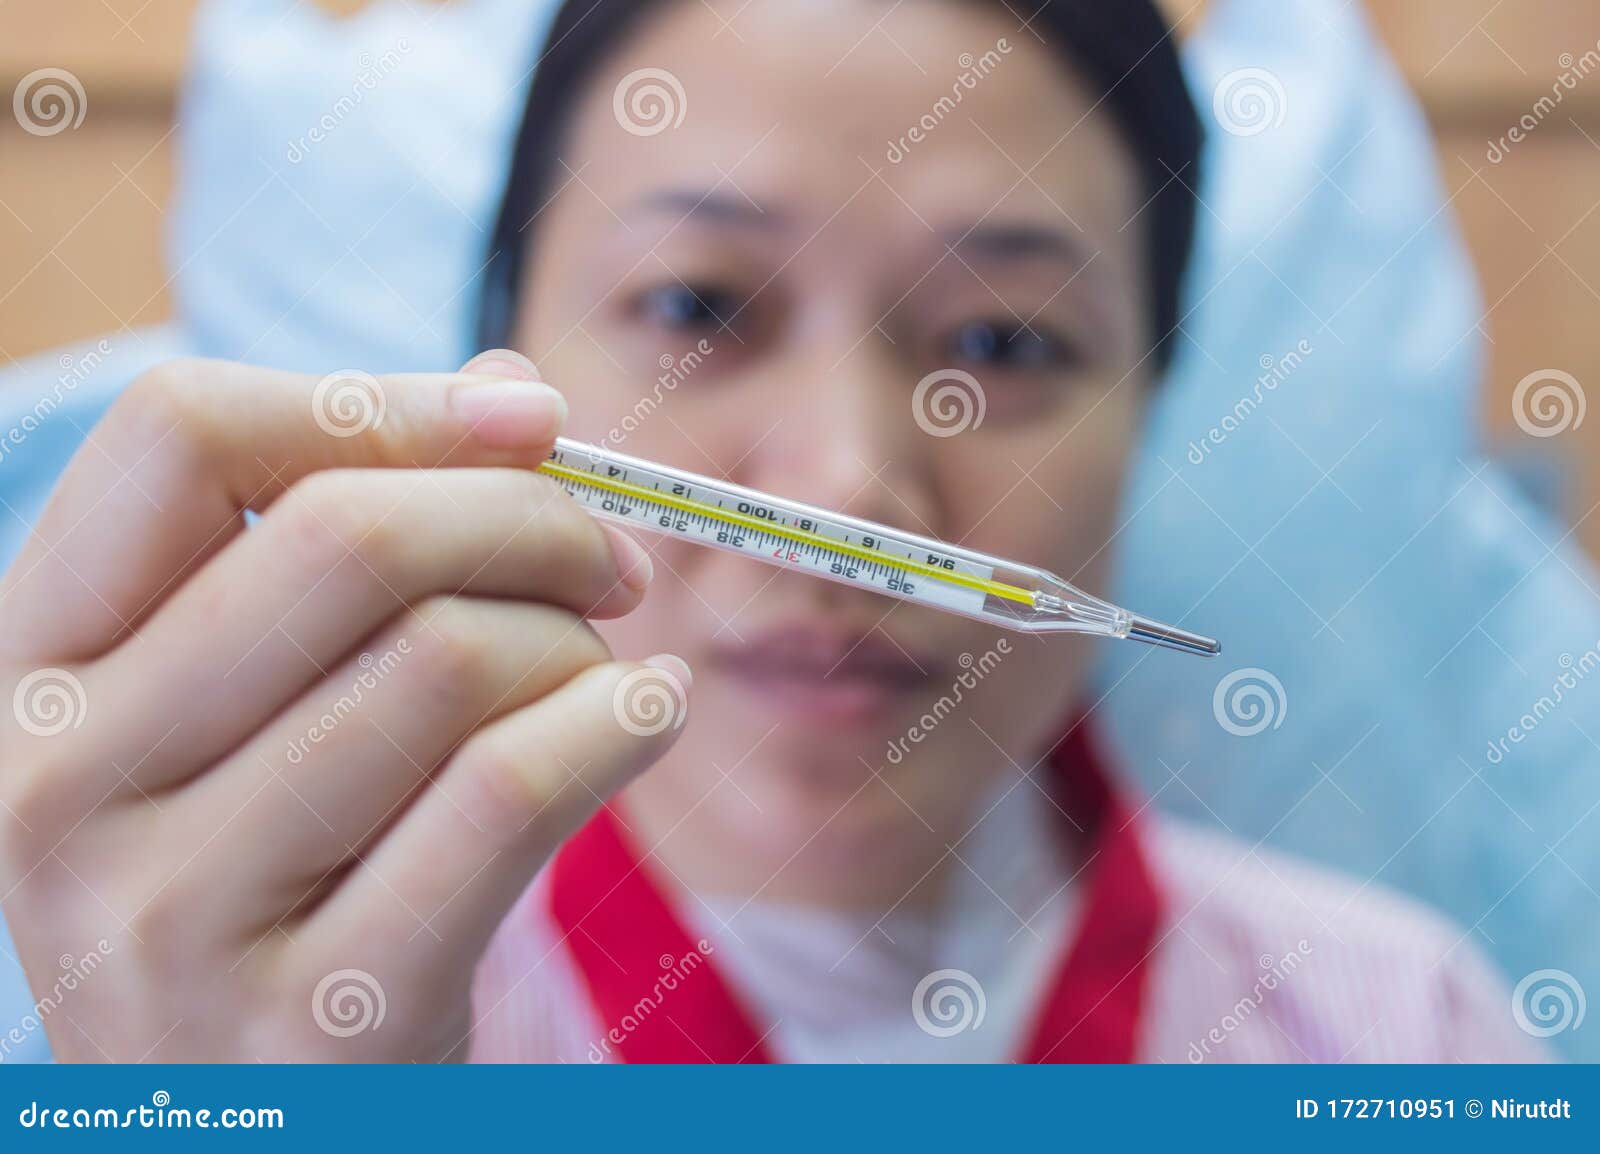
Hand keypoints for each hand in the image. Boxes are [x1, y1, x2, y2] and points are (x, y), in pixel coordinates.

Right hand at [0, 351, 686, 1060]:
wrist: (258, 1128)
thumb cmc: (273, 878)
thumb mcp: (250, 712)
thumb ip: (351, 543)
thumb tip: (508, 392)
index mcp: (29, 665)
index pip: (178, 433)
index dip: (378, 398)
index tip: (525, 422)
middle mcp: (63, 782)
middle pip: (349, 537)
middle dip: (532, 518)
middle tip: (614, 559)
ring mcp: (173, 915)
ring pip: (453, 660)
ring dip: (579, 645)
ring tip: (604, 679)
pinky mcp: (318, 1017)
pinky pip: (510, 792)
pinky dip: (620, 724)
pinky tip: (647, 716)